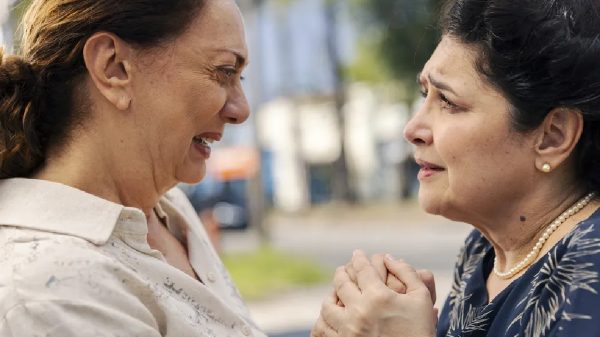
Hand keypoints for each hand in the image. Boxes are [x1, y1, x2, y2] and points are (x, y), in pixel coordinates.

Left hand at [311, 250, 435, 336]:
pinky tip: (330, 316)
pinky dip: (324, 320)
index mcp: (378, 297)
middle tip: (343, 269)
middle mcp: (359, 311)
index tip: (357, 254)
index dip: (358, 258)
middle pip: (341, 283)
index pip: (362, 269)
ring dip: (331, 296)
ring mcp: (348, 330)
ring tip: (334, 293)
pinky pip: (323, 329)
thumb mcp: (422, 299)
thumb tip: (389, 257)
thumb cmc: (420, 331)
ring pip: (328, 306)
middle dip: (342, 273)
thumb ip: (407, 273)